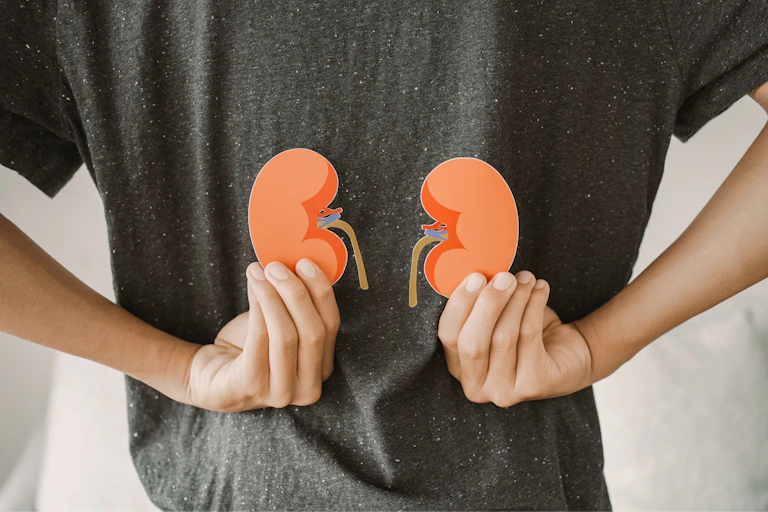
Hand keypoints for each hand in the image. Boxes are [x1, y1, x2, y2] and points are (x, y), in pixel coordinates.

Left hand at [184, 258, 339, 411]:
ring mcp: (281, 392)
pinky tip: (252, 285)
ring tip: (259, 271)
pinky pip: (259, 340)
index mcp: (322, 369)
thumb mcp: (280, 325)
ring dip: (273, 296)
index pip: (332, 326)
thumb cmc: (251, 347)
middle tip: (278, 266)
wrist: (214, 377)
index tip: (306, 263)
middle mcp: (308, 388)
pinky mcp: (252, 387)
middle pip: (312, 332)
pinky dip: (258, 306)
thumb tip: (297, 263)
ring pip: (286, 336)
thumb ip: (295, 304)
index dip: (321, 292)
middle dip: (297, 293)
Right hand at [437, 270, 594, 406]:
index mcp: (458, 367)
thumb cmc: (524, 331)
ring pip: (503, 337)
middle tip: (504, 277)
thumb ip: (479, 303)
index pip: (449, 336)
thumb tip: (476, 273)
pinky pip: (528, 338)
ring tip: (526, 278)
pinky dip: (534, 306)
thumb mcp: (495, 318)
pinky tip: (541, 288)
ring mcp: (503, 392)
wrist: (571, 354)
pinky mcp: (533, 386)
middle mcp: (475, 386)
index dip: (459, 305)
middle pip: (472, 343)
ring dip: (516, 300)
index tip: (476, 277)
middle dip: (487, 304)